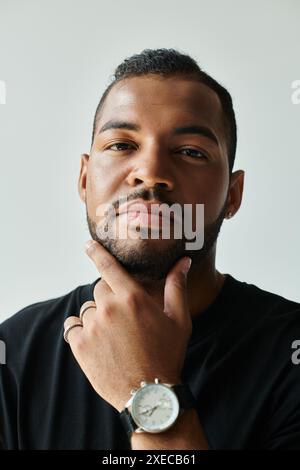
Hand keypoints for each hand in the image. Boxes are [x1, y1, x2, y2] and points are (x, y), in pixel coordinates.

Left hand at [63, 240, 191, 411]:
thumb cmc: (167, 354)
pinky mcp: (80, 345)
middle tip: (123, 319)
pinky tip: (96, 342)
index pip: (108, 266)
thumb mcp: (178, 319)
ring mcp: (93, 326)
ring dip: (97, 316)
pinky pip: (72, 326)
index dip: (96, 252)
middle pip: (100, 289)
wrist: (149, 393)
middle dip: (110, 299)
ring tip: (113, 336)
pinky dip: (80, 330)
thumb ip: (177, 286)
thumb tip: (184, 262)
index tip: (87, 244)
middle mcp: (109, 307)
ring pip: (88, 309)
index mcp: (132, 297)